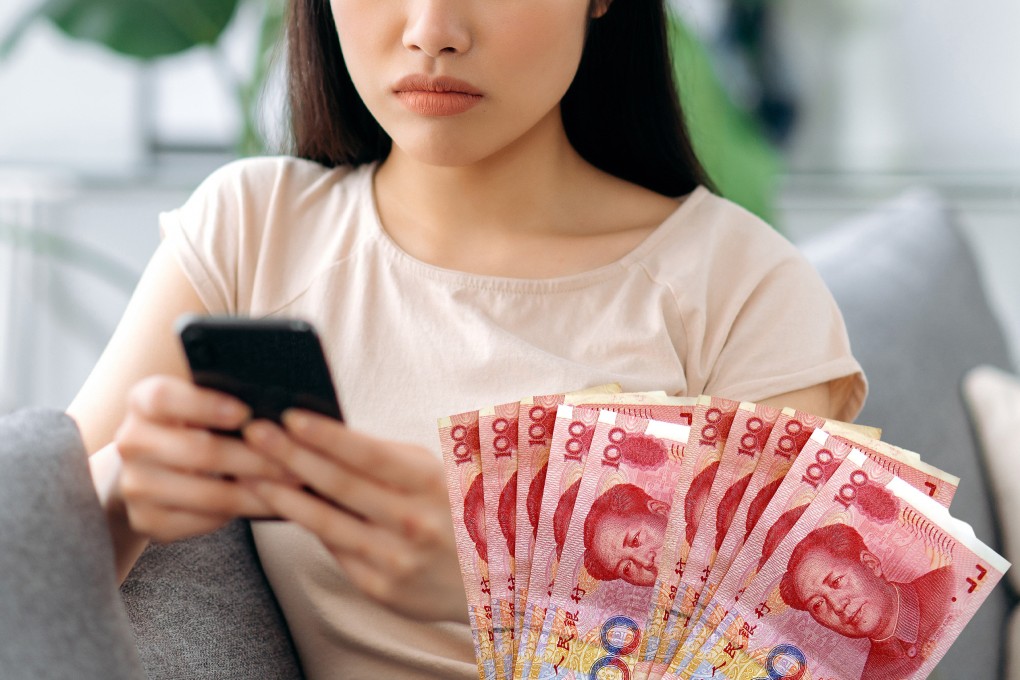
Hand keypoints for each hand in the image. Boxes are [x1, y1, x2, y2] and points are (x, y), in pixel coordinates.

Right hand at [114, 375, 290, 542]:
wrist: (150, 468)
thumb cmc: (192, 425)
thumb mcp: (198, 402)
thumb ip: (226, 396)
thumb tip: (280, 403)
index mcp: (143, 403)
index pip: (164, 398)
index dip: (205, 404)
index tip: (246, 412)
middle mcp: (132, 442)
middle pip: (199, 452)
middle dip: (256, 458)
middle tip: (296, 459)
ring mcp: (136, 486)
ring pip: (209, 494)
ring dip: (259, 491)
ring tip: (296, 484)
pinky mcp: (148, 521)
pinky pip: (206, 520)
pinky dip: (244, 512)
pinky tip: (273, 503)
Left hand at [242, 411, 468, 623]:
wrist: (498, 580)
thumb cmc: (462, 512)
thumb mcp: (441, 473)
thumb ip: (392, 459)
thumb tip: (330, 439)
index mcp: (432, 485)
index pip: (369, 454)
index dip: (327, 435)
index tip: (292, 417)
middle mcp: (413, 523)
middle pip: (338, 484)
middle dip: (291, 455)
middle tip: (256, 432)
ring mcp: (395, 559)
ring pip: (326, 521)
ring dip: (283, 494)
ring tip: (252, 471)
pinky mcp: (381, 588)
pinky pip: (335, 550)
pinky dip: (306, 526)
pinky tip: (283, 506)